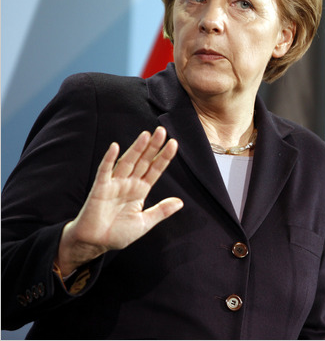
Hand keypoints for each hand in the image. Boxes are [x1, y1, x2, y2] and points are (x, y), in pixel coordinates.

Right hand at [55, 127, 182, 276]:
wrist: (95, 243)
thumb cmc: (118, 233)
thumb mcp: (144, 222)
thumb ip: (161, 211)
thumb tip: (180, 202)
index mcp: (140, 190)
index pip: (155, 170)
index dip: (164, 157)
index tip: (174, 143)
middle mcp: (129, 183)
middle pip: (143, 161)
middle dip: (152, 147)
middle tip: (162, 131)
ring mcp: (114, 184)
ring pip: (127, 162)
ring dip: (136, 148)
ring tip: (146, 135)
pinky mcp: (100, 189)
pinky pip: (105, 171)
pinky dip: (109, 159)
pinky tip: (115, 147)